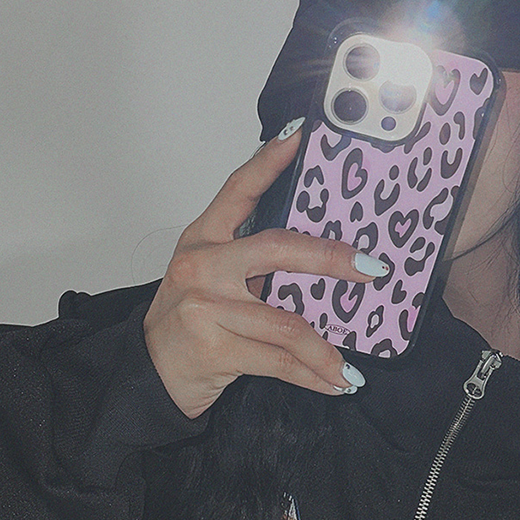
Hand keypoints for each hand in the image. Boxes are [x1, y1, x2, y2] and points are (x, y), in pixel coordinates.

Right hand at [143, 127, 387, 417]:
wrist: (148, 373)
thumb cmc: (186, 322)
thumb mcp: (207, 277)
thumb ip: (248, 260)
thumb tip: (320, 257)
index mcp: (202, 239)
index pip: (238, 190)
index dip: (269, 162)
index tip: (302, 137)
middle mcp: (202, 266)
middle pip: (277, 249)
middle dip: (331, 258)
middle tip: (371, 268)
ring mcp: (206, 306)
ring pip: (286, 323)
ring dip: (325, 350)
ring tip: (349, 366)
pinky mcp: (215, 348)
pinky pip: (279, 362)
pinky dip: (313, 376)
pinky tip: (335, 383)